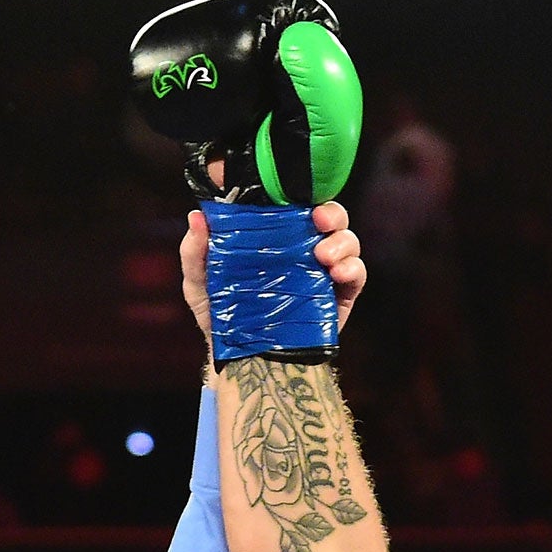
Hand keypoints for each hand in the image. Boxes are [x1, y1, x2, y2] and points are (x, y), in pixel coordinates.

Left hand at [180, 202, 364, 347]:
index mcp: (273, 236)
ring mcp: (323, 271)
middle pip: (328, 215)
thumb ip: (194, 253)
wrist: (242, 363)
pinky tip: (338, 273)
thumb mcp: (199, 284)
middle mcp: (302, 248)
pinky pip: (357, 274)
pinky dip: (353, 268)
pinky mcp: (339, 297)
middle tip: (318, 220)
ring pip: (347, 240)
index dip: (296, 190)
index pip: (292, 203)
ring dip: (341, 241)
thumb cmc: (221, 318)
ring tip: (324, 256)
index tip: (287, 188)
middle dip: (330, 212)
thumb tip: (197, 217)